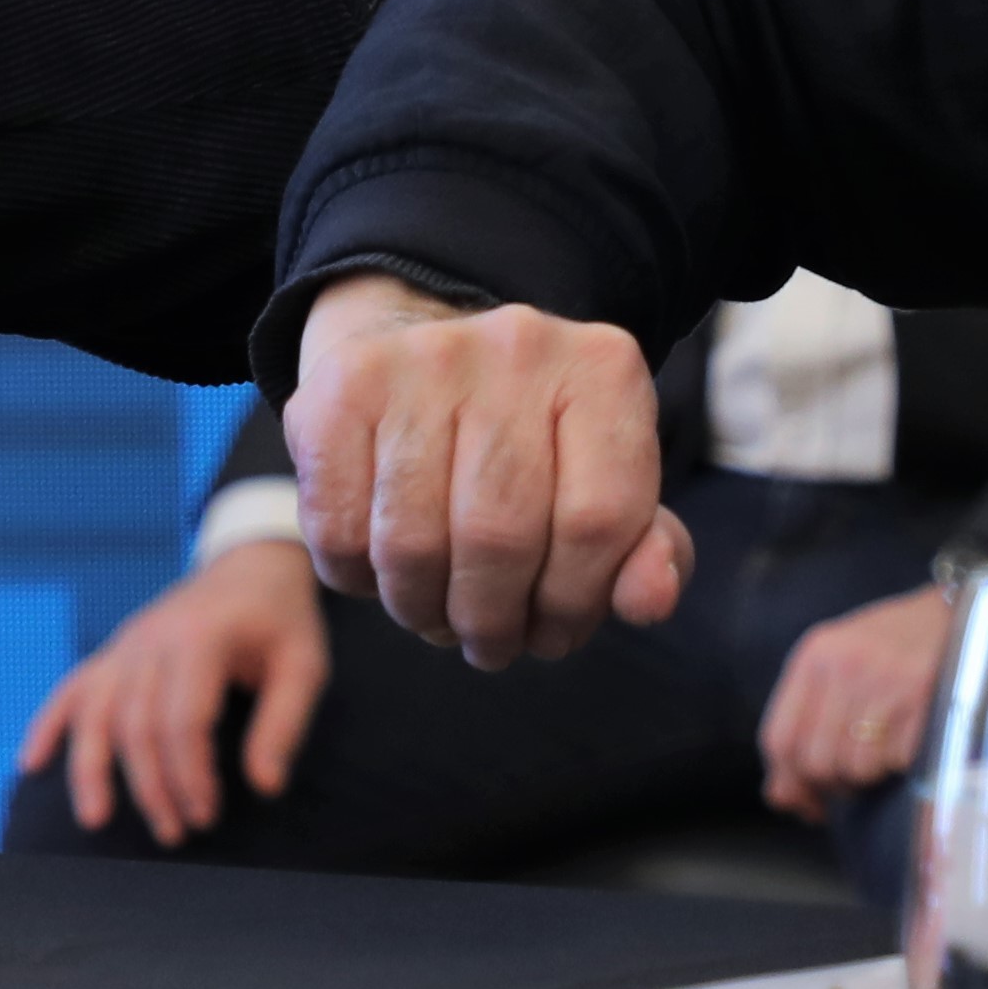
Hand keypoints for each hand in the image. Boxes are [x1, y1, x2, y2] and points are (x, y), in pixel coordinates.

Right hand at [14, 540, 329, 846]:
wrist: (251, 564)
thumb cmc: (280, 620)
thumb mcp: (304, 664)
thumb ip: (284, 724)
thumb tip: (265, 788)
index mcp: (202, 638)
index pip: (184, 719)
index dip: (191, 774)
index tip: (205, 815)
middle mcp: (153, 639)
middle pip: (137, 724)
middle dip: (152, 786)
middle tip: (174, 833)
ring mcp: (127, 643)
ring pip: (96, 711)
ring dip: (92, 769)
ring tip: (96, 819)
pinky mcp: (114, 651)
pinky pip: (73, 688)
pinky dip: (48, 725)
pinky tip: (31, 763)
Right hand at [283, 275, 689, 667]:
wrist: (422, 348)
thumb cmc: (530, 444)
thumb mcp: (607, 486)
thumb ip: (647, 551)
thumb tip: (648, 601)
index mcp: (602, 370)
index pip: (599, 522)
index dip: (575, 605)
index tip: (554, 634)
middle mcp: (516, 345)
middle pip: (500, 537)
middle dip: (492, 621)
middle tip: (490, 642)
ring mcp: (420, 358)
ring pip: (413, 544)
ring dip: (424, 610)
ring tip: (438, 614)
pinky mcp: (341, 387)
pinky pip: (339, 531)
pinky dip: (357, 580)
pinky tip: (382, 570)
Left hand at [757, 582, 955, 817]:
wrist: (969, 610)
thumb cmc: (899, 648)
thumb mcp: (842, 664)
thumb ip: (806, 721)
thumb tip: (781, 797)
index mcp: (816, 655)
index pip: (779, 738)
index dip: (789, 781)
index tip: (805, 800)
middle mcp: (846, 666)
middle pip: (816, 761)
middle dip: (833, 785)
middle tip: (852, 781)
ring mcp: (886, 682)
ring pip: (857, 768)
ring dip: (870, 778)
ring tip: (883, 757)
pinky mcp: (926, 698)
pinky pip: (897, 762)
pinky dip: (901, 765)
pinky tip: (909, 743)